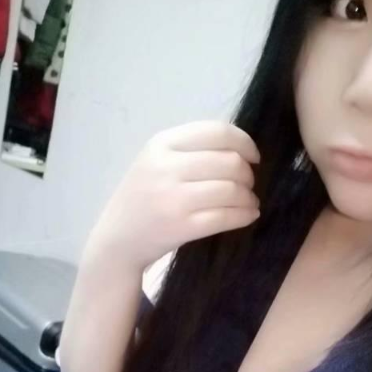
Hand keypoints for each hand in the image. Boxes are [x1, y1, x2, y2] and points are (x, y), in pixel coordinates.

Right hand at [89, 120, 260, 271]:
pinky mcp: (181, 227)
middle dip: (248, 174)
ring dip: (248, 197)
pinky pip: (225, 217)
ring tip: (249, 202)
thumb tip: (242, 150)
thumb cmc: (143, 198)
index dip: (245, 143)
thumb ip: (190, 150)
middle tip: (248, 185)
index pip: (217, 132)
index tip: (254, 157)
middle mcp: (166, 167)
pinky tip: (248, 215)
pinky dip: (244, 215)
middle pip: (230, 162)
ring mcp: (173, 198)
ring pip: (231, 190)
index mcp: (162, 144)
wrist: (117, 239)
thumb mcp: (155, 162)